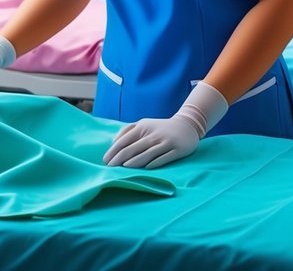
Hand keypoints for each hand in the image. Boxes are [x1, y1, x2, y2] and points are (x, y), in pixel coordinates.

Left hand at [103, 80, 227, 168]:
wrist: (187, 125)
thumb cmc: (159, 128)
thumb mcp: (143, 124)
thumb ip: (127, 131)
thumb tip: (113, 143)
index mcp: (142, 127)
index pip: (124, 141)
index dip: (113, 151)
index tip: (105, 161)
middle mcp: (152, 134)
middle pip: (132, 148)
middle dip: (119, 159)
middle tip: (110, 168)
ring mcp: (165, 142)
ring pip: (146, 154)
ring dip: (134, 162)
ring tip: (123, 168)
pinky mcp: (177, 149)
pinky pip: (163, 158)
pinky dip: (154, 163)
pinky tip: (145, 169)